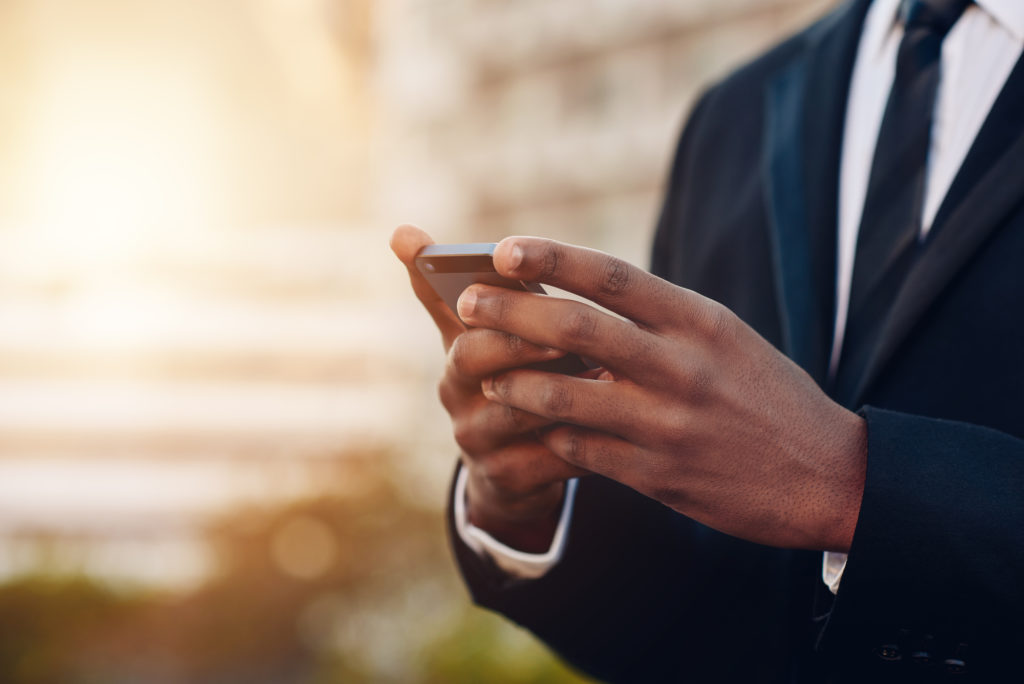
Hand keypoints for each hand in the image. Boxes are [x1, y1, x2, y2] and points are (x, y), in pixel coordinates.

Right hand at [390, 225, 586, 551]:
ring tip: (610, 370)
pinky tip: (620, 422)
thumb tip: (400, 231)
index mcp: (454, 355)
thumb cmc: (502, 383)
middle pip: (479, 360)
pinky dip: (587, 438)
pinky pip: (551, 457)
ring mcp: (479, 442)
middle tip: (571, 329)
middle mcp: (456, 398)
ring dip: (565, 388)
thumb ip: (451, 289)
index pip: (457, 318)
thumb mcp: (476, 338)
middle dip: (523, 340)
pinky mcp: (509, 480)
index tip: (512, 270)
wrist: (508, 471)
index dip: (488, 299)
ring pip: (519, 409)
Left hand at [456, 236, 866, 551]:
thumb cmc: (766, 395)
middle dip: (511, 312)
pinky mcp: (658, 475)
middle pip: (576, 328)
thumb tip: (587, 291)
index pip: (613, 276)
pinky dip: (549, 434)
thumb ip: (661, 317)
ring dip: (514, 382)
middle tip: (467, 304)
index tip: (504, 248)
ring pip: (564, 395)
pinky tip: (532, 427)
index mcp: (699, 321)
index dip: (552, 259)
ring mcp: (668, 423)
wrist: (828, 475)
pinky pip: (581, 450)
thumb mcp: (725, 338)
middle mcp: (682, 366)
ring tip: (484, 375)